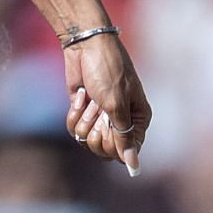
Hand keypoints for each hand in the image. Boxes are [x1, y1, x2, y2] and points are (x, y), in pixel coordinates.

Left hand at [64, 32, 150, 175]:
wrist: (85, 45)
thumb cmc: (108, 70)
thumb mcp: (117, 105)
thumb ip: (123, 137)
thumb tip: (134, 167)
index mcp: (137, 120)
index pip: (125, 152)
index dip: (113, 144)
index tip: (108, 126)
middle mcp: (120, 122)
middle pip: (104, 151)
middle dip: (96, 131)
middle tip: (98, 109)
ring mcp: (100, 117)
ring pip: (87, 140)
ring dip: (85, 119)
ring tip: (90, 99)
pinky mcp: (83, 111)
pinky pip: (74, 128)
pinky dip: (74, 113)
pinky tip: (80, 96)